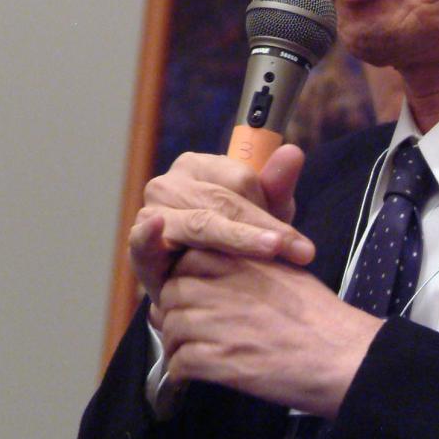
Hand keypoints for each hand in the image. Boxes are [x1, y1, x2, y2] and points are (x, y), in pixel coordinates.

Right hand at [128, 147, 313, 313]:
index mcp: (199, 167)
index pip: (242, 179)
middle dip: (265, 228)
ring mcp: (152, 213)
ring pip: (201, 223)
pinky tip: (156, 224)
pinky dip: (149, 234)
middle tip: (300, 252)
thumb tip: (293, 152)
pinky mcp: (138, 245)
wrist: (198, 286)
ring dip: (237, 239)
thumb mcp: (262, 214)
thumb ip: (275, 186)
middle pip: (224, 201)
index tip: (298, 240)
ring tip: (271, 251)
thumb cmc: (233, 240)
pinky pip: (142, 239)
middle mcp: (171, 184)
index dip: (272, 208)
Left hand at [155, 248, 381, 416]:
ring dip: (177, 343)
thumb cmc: (321, 318)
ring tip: (195, 354)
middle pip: (171, 293)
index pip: (187, 261)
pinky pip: (178, 362)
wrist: (342, 357)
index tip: (195, 297)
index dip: (186, 280)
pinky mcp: (216, 360)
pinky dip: (182, 371)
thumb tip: (215, 278)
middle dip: (175, 312)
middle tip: (190, 329)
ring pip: (170, 328)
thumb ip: (248, 267)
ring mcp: (216, 323)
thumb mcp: (285, 273)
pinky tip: (198, 374)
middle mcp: (222, 286)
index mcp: (240, 261)